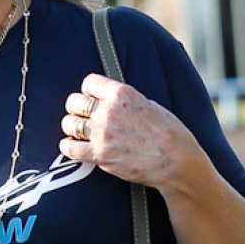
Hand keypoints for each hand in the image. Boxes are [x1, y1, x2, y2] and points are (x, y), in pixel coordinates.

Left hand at [59, 73, 192, 186]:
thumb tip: (114, 102)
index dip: (88, 91)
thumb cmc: (171, 133)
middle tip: (81, 116)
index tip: (91, 98)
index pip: (89, 83)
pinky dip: (68, 147)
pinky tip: (73, 146)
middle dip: (76, 108)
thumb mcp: (150, 105)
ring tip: (77, 132)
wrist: (176, 161)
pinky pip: (69, 148)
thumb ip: (127, 101)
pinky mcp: (100, 155)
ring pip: (69, 124)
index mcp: (122, 94)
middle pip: (74, 102)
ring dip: (71, 127)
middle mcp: (108, 111)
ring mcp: (102, 133)